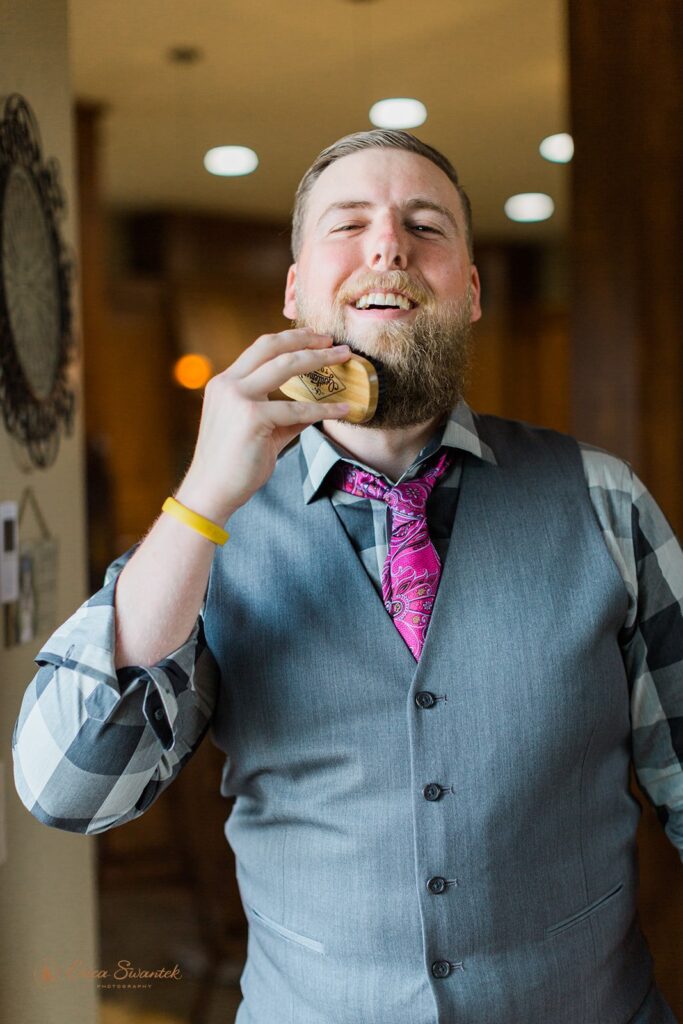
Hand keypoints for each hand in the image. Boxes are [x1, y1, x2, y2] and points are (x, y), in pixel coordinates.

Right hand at [176, 328, 350, 522]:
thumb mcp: (258, 431)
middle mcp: (228, 384)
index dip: (289, 338)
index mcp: (226, 383)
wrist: (210, 492)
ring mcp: (238, 398)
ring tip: (344, 358)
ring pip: (286, 366)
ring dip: (320, 359)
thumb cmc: (233, 465)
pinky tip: (342, 409)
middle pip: (272, 347)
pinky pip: (297, 408)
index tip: (314, 337)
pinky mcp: (252, 417)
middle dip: (306, 338)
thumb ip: (283, 416)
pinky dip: (323, 408)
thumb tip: (315, 409)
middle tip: (333, 340)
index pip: (260, 349)